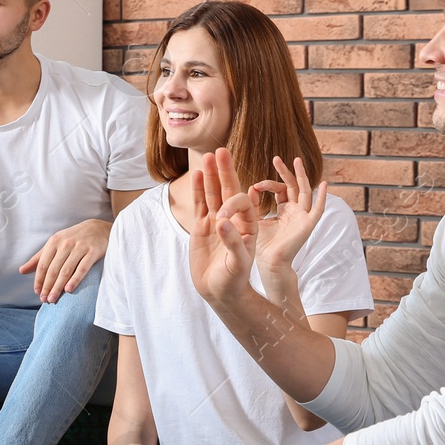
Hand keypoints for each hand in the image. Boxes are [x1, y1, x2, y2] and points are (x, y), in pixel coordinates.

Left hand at [19, 219, 110, 302]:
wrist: (99, 228)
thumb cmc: (73, 239)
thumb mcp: (55, 244)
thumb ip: (39, 258)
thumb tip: (21, 271)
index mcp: (54, 242)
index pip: (43, 265)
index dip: (39, 280)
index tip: (37, 292)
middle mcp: (65, 244)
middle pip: (53, 270)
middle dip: (47, 286)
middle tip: (45, 300)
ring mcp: (80, 248)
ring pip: (66, 271)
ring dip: (58, 287)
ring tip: (53, 299)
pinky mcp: (93, 252)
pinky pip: (82, 268)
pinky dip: (75, 280)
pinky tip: (68, 290)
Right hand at [187, 148, 259, 306]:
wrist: (219, 293)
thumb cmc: (234, 281)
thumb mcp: (238, 264)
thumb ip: (232, 242)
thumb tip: (221, 221)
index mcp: (248, 226)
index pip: (242, 203)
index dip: (233, 203)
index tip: (220, 218)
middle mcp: (234, 220)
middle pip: (229, 190)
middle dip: (225, 171)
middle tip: (220, 151)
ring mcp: (217, 223)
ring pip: (214, 194)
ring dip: (211, 176)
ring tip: (207, 156)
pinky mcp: (202, 228)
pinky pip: (200, 205)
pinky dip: (198, 190)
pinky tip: (196, 175)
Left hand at [249, 156, 327, 275]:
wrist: (269, 263)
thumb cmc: (262, 246)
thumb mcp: (255, 220)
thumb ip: (253, 205)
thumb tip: (251, 188)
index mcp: (284, 211)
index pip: (280, 190)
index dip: (268, 184)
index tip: (255, 186)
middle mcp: (295, 212)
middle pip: (293, 186)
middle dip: (286, 172)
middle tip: (276, 158)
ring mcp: (303, 217)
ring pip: (305, 192)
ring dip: (301, 176)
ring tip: (297, 160)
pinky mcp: (308, 225)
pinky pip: (319, 209)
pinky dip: (322, 197)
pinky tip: (324, 184)